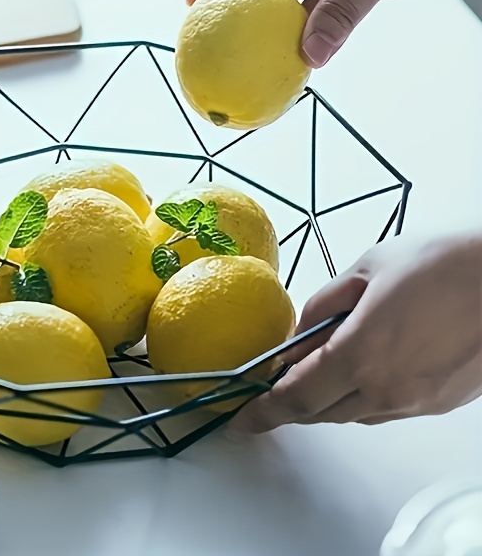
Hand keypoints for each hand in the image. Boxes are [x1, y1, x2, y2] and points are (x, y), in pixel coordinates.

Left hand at [228, 231, 481, 431]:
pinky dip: (361, 396)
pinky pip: (385, 410)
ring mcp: (416, 402)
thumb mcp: (368, 268)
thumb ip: (326, 303)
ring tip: (319, 367)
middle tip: (273, 386)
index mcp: (362, 354)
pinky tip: (365, 366)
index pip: (297, 397)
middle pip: (321, 413)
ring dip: (327, 399)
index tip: (242, 419)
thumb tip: (302, 330)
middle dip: (292, 403)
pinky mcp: (439, 404)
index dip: (264, 411)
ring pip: (353, 414)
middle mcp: (387, 389)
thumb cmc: (442, 265)